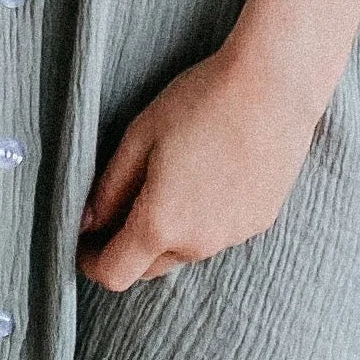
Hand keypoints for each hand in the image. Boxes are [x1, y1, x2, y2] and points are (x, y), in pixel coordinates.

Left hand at [77, 42, 324, 289]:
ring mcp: (233, 236)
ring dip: (167, 233)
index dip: (91, 262)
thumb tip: (87, 222)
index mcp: (161, 223)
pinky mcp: (259, 221)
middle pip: (148, 267)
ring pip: (185, 250)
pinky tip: (207, 176)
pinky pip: (218, 234)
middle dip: (127, 247)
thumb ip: (109, 188)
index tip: (84, 240)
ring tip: (169, 180)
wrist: (275, 86)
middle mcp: (198, 242)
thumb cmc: (201, 102)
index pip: (115, 273)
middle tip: (118, 207)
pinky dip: (202, 219)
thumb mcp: (139, 137)